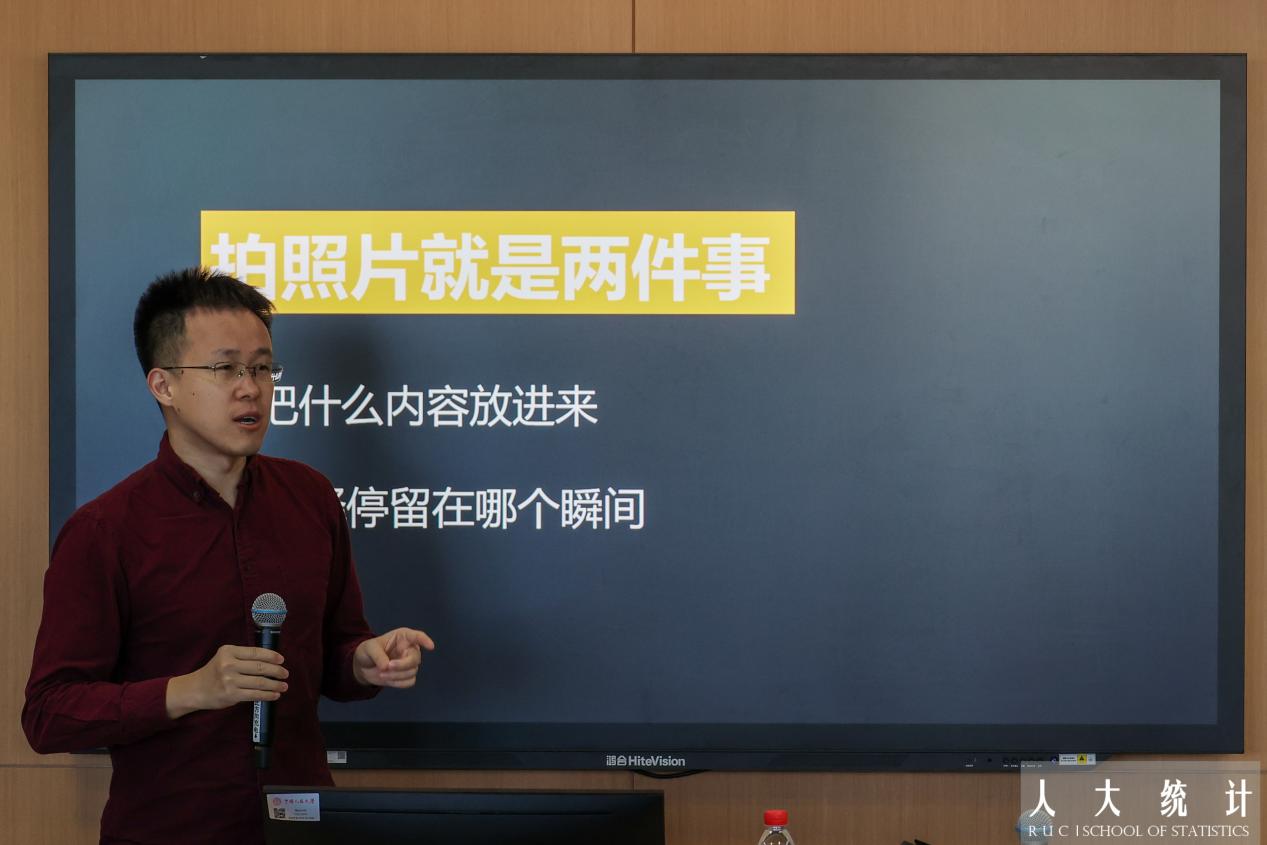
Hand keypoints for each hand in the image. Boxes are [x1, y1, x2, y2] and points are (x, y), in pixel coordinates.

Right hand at [166, 645, 287, 718]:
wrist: (195, 689)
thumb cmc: (214, 672)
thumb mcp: (225, 657)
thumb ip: (243, 657)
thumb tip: (270, 661)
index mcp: (228, 651)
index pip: (255, 652)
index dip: (271, 656)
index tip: (281, 660)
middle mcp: (229, 664)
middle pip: (260, 667)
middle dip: (277, 671)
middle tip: (285, 674)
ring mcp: (230, 680)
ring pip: (260, 682)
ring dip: (275, 685)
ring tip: (284, 686)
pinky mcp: (231, 694)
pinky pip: (255, 695)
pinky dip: (267, 695)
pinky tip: (274, 695)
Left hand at [352, 627, 433, 687]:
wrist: (363, 667)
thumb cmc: (368, 651)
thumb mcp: (369, 648)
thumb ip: (378, 655)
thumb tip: (387, 666)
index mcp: (403, 637)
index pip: (417, 636)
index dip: (424, 640)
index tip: (430, 646)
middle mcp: (409, 649)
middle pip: (415, 659)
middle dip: (402, 665)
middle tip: (387, 667)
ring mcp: (409, 663)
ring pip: (412, 672)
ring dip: (396, 675)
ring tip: (381, 674)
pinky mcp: (406, 676)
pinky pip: (409, 681)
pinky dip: (398, 683)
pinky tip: (388, 680)